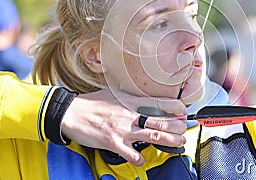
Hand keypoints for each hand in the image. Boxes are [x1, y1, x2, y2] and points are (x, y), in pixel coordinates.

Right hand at [61, 89, 186, 165]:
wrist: (71, 112)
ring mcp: (122, 129)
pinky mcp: (113, 142)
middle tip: (184, 129)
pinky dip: (138, 159)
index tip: (183, 110)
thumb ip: (129, 98)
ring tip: (178, 143)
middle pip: (160, 120)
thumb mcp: (113, 94)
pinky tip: (141, 161)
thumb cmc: (91, 103)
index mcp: (130, 101)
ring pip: (152, 135)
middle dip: (176, 126)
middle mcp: (129, 114)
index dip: (174, 106)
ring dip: (168, 140)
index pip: (158, 102)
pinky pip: (131, 154)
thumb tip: (141, 99)